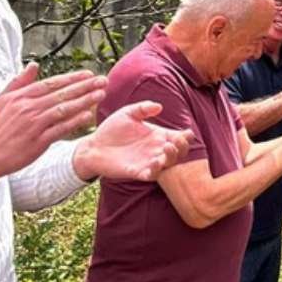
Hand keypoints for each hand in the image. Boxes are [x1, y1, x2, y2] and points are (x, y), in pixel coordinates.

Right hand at [0, 64, 107, 179]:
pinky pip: (60, 129)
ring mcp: (34, 124)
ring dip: (84, 101)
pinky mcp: (38, 141)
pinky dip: (75, 121)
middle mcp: (29, 108)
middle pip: (62, 94)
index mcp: (21, 96)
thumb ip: (19, 81)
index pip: (51, 83)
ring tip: (100, 94)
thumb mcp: (2, 99)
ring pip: (64, 109)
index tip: (88, 74)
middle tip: (103, 80)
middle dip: (85, 86)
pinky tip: (88, 115)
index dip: (72, 78)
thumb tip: (33, 64)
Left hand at [72, 102, 193, 181]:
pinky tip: (155, 162)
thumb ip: (142, 108)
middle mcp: (156, 150)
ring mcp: (148, 162)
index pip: (179, 138)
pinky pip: (152, 175)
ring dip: (171, 158)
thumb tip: (159, 106)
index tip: (186, 133)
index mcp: (158, 135)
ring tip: (167, 148)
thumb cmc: (112, 129)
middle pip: (178, 152)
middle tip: (176, 141)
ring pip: (168, 164)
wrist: (94, 145)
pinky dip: (156, 170)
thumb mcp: (128, 113)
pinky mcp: (138, 172)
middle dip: (182, 148)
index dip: (186, 136)